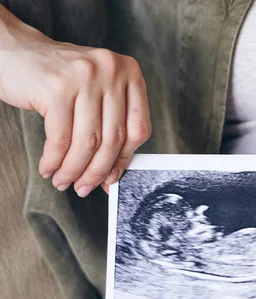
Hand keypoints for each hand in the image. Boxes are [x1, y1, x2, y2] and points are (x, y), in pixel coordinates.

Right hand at [0, 8, 150, 195]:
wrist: (14, 51)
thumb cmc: (60, 79)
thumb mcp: (95, 94)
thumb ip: (109, 127)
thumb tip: (112, 175)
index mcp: (130, 73)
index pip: (138, 128)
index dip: (124, 159)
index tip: (111, 178)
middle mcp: (111, 71)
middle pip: (113, 138)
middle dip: (97, 171)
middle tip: (84, 188)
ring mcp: (84, 77)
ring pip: (87, 141)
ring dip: (74, 169)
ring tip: (64, 181)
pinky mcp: (56, 88)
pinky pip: (60, 138)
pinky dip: (54, 160)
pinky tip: (49, 168)